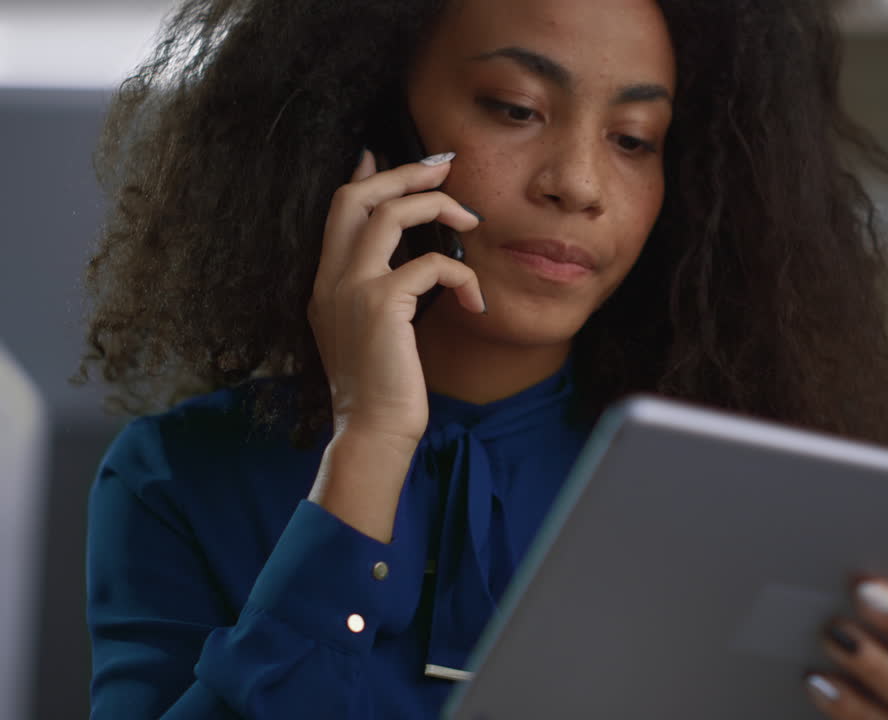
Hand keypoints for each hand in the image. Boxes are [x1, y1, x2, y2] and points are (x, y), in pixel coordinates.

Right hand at [308, 150, 484, 451]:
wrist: (372, 431)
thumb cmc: (381, 390)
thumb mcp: (372, 333)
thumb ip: (380, 294)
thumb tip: (405, 268)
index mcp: (326, 283)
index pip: (339, 210)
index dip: (365, 176)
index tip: (386, 155)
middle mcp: (331, 279)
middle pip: (358, 196)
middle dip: (404, 172)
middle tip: (444, 166)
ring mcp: (351, 288)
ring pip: (392, 214)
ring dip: (438, 207)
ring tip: (471, 220)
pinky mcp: (381, 304)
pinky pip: (431, 264)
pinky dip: (462, 277)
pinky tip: (476, 304)